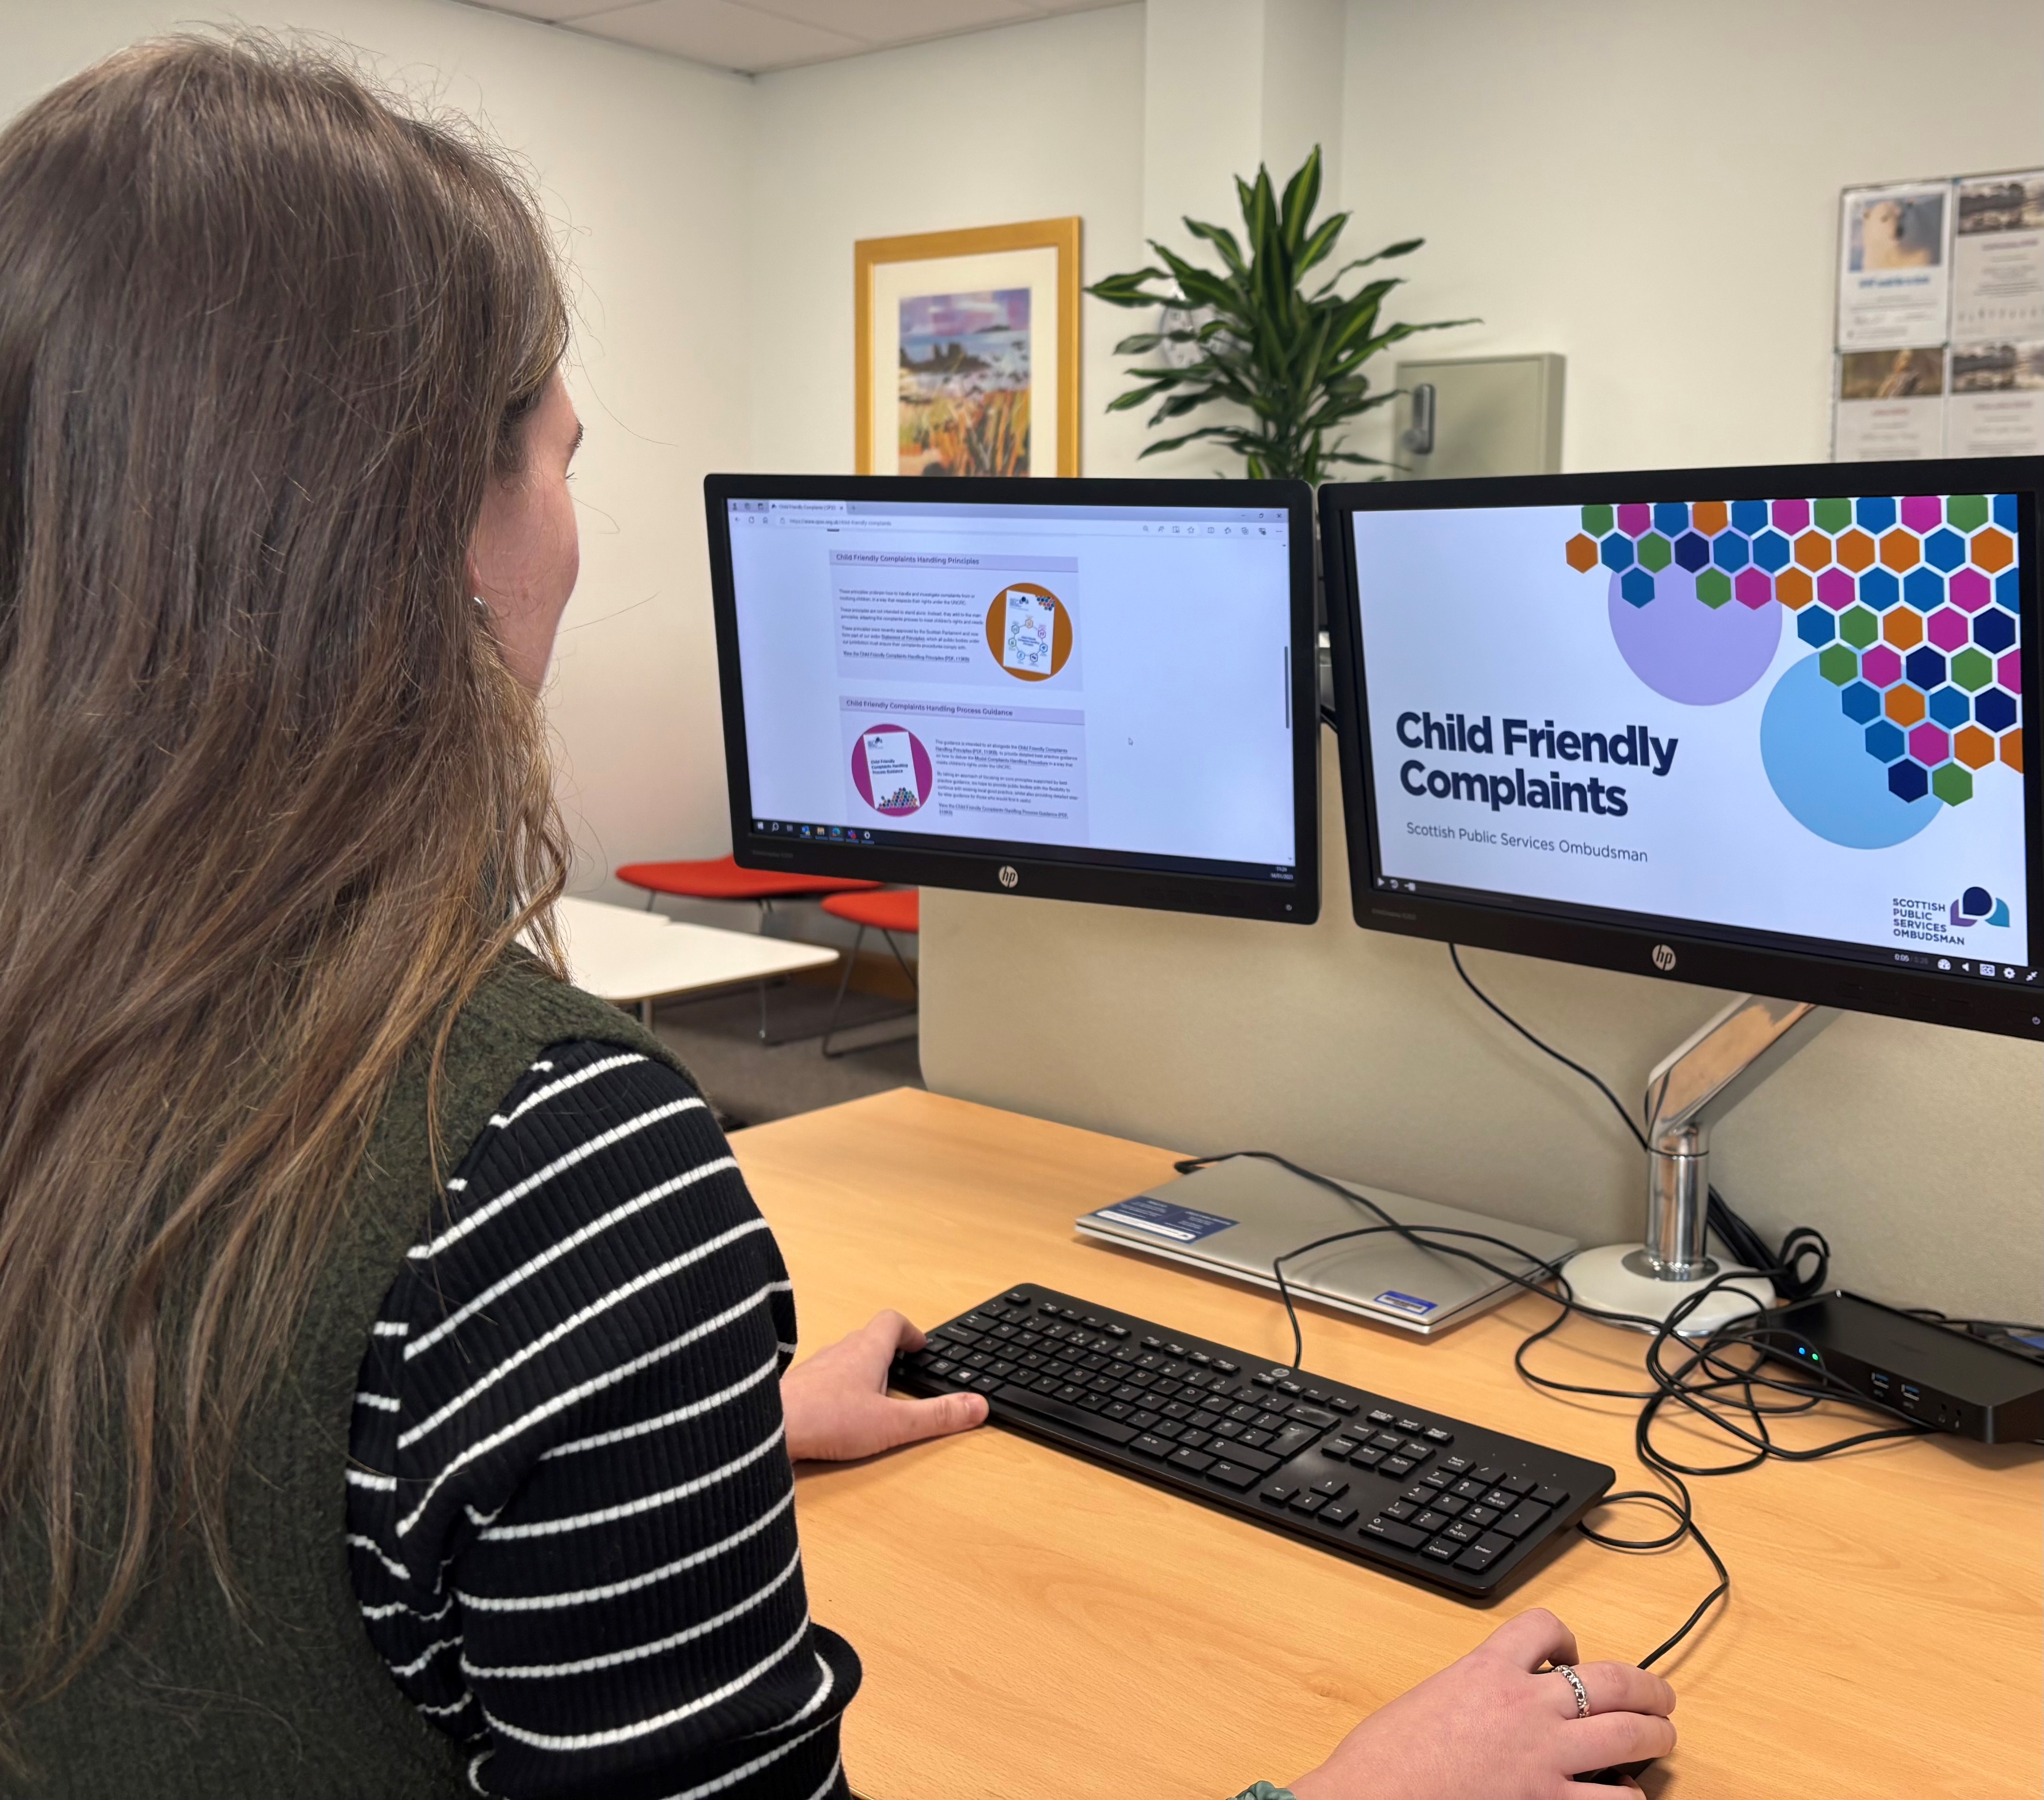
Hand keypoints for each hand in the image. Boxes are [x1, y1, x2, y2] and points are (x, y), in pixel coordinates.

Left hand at [780, 1309, 987, 1462]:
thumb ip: (936, 1416)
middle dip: (887, 1352)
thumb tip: (978, 1405)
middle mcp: (839, 1351)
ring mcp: (814, 1368)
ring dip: (860, 1370)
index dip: (909, 1330)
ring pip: (843, 1357)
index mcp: (866, 1350)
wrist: (766, 1428)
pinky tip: (837, 1415)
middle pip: (868, 1338)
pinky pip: (822, 1379)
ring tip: (872, 1396)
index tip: (920, 1345)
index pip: (891, 1321)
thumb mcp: (893, 1424)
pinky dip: (836, 1389)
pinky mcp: (796, 1388)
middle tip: (901, 1372)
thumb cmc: (828, 1420)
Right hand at [1288, 1609, 1675, 1799]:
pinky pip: (1616, 1799)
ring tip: (1662, 1737)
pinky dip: (1630, 1796)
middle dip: (1645, 1687)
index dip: (1567, 1637)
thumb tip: (1489, 1707)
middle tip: (1658, 1696)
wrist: (1370, 1798)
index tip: (1569, 1655)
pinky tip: (1626, 1796)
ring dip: (1655, 1733)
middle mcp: (1525, 1706)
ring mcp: (1545, 1757)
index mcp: (1486, 1671)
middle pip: (1611, 1679)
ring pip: (1628, 1733)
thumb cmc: (1385, 1760)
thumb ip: (1468, 1694)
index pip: (1544, 1627)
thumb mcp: (1428, 1702)